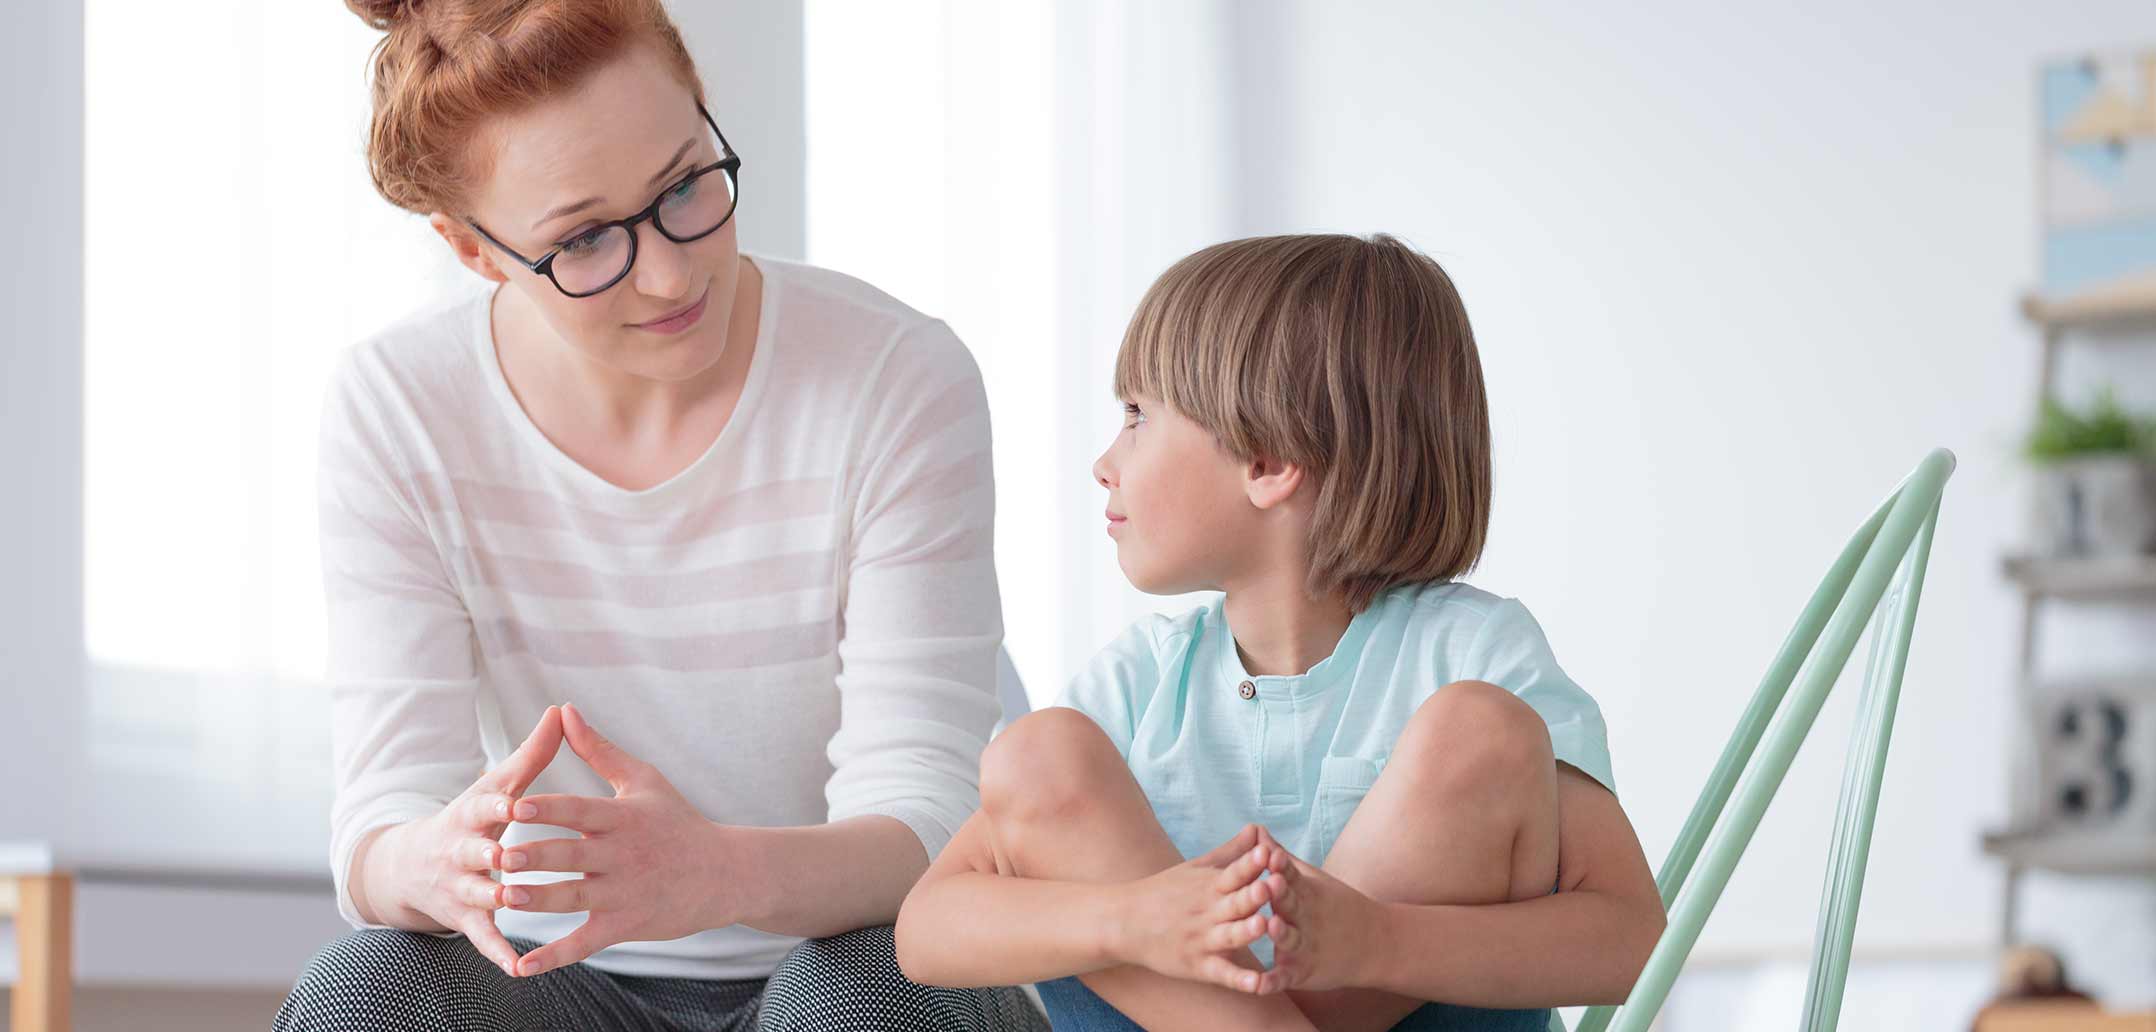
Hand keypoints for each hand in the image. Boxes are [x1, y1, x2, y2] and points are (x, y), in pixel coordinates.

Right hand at [363, 705, 563, 976]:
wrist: (411, 865)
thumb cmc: (472, 818)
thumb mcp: (495, 785)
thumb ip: (532, 754)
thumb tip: (562, 709)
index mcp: (471, 815)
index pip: (484, 807)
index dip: (499, 805)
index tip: (517, 802)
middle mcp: (460, 851)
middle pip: (474, 851)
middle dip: (489, 853)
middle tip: (509, 855)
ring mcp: (460, 887)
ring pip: (477, 893)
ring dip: (494, 897)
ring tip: (515, 901)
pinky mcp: (465, 919)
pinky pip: (482, 938)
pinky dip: (498, 952)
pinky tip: (518, 967)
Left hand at [501, 703, 740, 976]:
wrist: (726, 873)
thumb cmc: (679, 822)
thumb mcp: (644, 780)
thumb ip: (598, 749)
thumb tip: (564, 711)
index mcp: (623, 818)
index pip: (580, 811)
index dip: (549, 809)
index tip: (517, 805)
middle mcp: (622, 855)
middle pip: (573, 855)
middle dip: (537, 856)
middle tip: (502, 855)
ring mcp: (624, 893)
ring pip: (574, 897)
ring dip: (539, 900)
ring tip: (505, 898)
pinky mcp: (625, 925)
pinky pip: (585, 943)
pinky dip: (554, 956)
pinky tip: (522, 967)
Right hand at [1106, 824, 1286, 992]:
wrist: (1124, 922)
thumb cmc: (1165, 892)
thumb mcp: (1196, 868)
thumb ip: (1232, 852)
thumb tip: (1258, 829)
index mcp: (1210, 886)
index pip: (1233, 872)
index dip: (1250, 863)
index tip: (1267, 851)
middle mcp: (1208, 912)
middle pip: (1235, 902)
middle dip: (1254, 894)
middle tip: (1273, 884)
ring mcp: (1203, 940)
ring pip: (1230, 936)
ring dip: (1246, 931)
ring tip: (1263, 924)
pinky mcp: (1199, 966)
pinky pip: (1222, 974)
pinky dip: (1239, 979)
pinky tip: (1257, 984)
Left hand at [1239, 829, 1382, 993]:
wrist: (1374, 944)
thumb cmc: (1335, 907)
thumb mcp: (1312, 880)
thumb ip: (1280, 859)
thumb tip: (1256, 831)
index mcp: (1306, 893)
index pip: (1291, 875)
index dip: (1280, 866)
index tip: (1269, 853)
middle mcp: (1305, 918)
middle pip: (1291, 904)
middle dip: (1280, 894)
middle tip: (1269, 882)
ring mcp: (1305, 946)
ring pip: (1290, 939)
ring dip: (1280, 933)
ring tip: (1270, 926)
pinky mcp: (1302, 972)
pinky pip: (1285, 977)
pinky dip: (1273, 982)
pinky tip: (1258, 986)